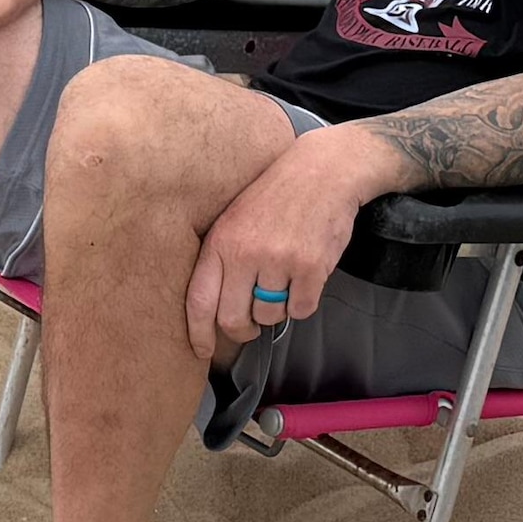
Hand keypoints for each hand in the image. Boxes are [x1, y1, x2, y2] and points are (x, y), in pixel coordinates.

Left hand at [186, 126, 388, 363]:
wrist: (324, 170)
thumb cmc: (276, 196)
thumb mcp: (234, 218)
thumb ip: (221, 259)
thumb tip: (213, 313)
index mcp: (220, 241)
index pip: (199, 301)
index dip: (198, 333)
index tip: (201, 350)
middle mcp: (245, 253)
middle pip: (233, 320)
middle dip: (242, 330)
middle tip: (251, 325)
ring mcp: (278, 260)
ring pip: (269, 317)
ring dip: (276, 310)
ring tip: (283, 283)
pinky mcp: (310, 267)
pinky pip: (301, 310)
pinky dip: (303, 302)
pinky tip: (304, 277)